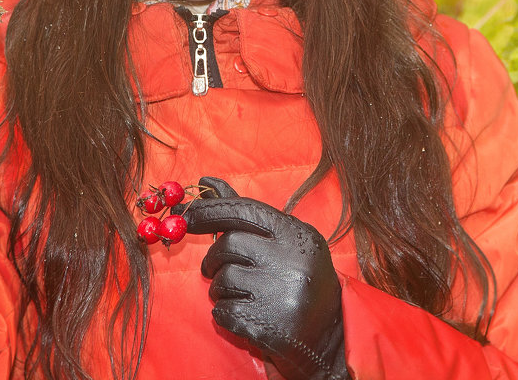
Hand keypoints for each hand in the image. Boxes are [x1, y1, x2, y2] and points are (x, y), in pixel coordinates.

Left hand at [182, 176, 347, 379]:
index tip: (188, 216)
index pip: (245, 210)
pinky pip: (222, 312)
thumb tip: (207, 183)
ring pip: (222, 280)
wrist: (330, 333)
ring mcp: (279, 294)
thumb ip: (247, 214)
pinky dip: (225, 314)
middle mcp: (291, 260)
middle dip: (214, 258)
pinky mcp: (265, 325)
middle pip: (228, 244)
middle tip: (211, 268)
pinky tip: (246, 315)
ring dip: (221, 289)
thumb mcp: (284, 240)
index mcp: (297, 235)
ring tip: (241, 295)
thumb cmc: (299, 278)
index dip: (211, 211)